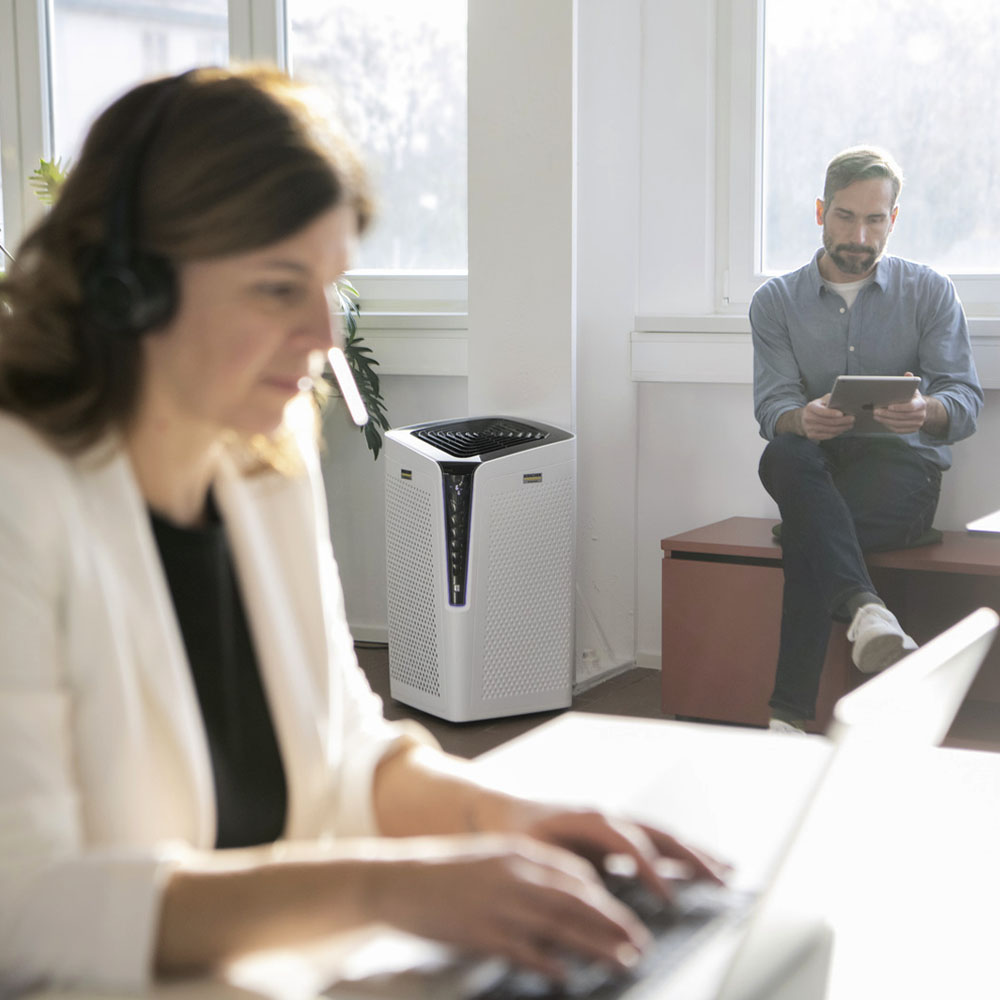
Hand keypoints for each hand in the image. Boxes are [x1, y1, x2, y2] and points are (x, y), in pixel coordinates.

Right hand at [368, 834, 650, 980]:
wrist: (397, 878)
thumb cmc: (445, 870)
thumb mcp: (491, 858)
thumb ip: (527, 871)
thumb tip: (569, 890)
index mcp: (518, 853)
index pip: (576, 874)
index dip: (604, 898)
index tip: (623, 916)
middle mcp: (515, 876)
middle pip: (578, 901)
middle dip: (615, 923)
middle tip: (641, 942)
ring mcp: (499, 905)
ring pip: (561, 927)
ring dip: (597, 946)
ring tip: (624, 961)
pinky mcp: (481, 933)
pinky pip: (524, 950)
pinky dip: (548, 964)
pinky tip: (565, 976)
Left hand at [513, 805, 728, 896]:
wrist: (502, 812)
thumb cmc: (516, 834)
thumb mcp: (533, 857)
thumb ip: (563, 874)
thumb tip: (593, 899)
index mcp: (590, 819)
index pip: (629, 844)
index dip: (650, 871)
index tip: (669, 900)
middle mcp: (609, 817)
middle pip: (659, 834)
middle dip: (692, 857)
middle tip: (723, 881)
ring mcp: (616, 823)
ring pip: (664, 837)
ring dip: (696, 853)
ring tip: (728, 870)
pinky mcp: (616, 835)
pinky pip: (656, 843)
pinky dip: (681, 855)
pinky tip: (700, 869)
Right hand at [799, 394, 854, 439]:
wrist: (803, 418)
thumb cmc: (817, 408)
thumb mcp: (821, 401)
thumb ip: (830, 399)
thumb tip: (843, 399)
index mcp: (810, 408)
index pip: (822, 411)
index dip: (832, 413)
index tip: (842, 413)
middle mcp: (808, 418)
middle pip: (827, 422)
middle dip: (841, 421)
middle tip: (852, 419)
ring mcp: (809, 428)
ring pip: (829, 430)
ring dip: (841, 428)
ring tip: (850, 425)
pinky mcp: (811, 435)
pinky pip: (827, 436)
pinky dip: (836, 433)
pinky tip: (842, 430)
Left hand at [872, 371, 926, 433]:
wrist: (920, 410)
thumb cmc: (912, 398)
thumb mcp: (912, 389)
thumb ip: (909, 382)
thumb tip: (907, 374)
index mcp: (921, 404)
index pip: (911, 407)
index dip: (899, 407)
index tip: (888, 406)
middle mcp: (921, 415)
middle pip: (902, 416)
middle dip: (887, 414)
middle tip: (875, 411)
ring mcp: (917, 424)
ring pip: (899, 424)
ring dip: (885, 420)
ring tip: (876, 415)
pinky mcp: (912, 430)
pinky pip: (899, 430)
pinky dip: (889, 426)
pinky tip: (881, 421)